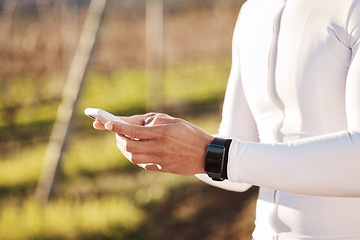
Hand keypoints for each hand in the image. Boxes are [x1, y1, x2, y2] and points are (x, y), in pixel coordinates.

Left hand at [94, 113, 213, 174]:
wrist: (207, 154)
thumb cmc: (191, 134)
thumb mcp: (175, 121)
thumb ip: (155, 121)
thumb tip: (136, 124)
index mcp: (162, 133)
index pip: (133, 131)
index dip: (118, 127)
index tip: (106, 123)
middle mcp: (159, 148)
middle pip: (129, 147)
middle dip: (119, 139)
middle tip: (117, 133)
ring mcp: (160, 161)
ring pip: (133, 158)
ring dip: (125, 149)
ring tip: (125, 141)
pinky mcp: (162, 169)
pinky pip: (142, 164)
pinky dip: (135, 157)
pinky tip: (137, 150)